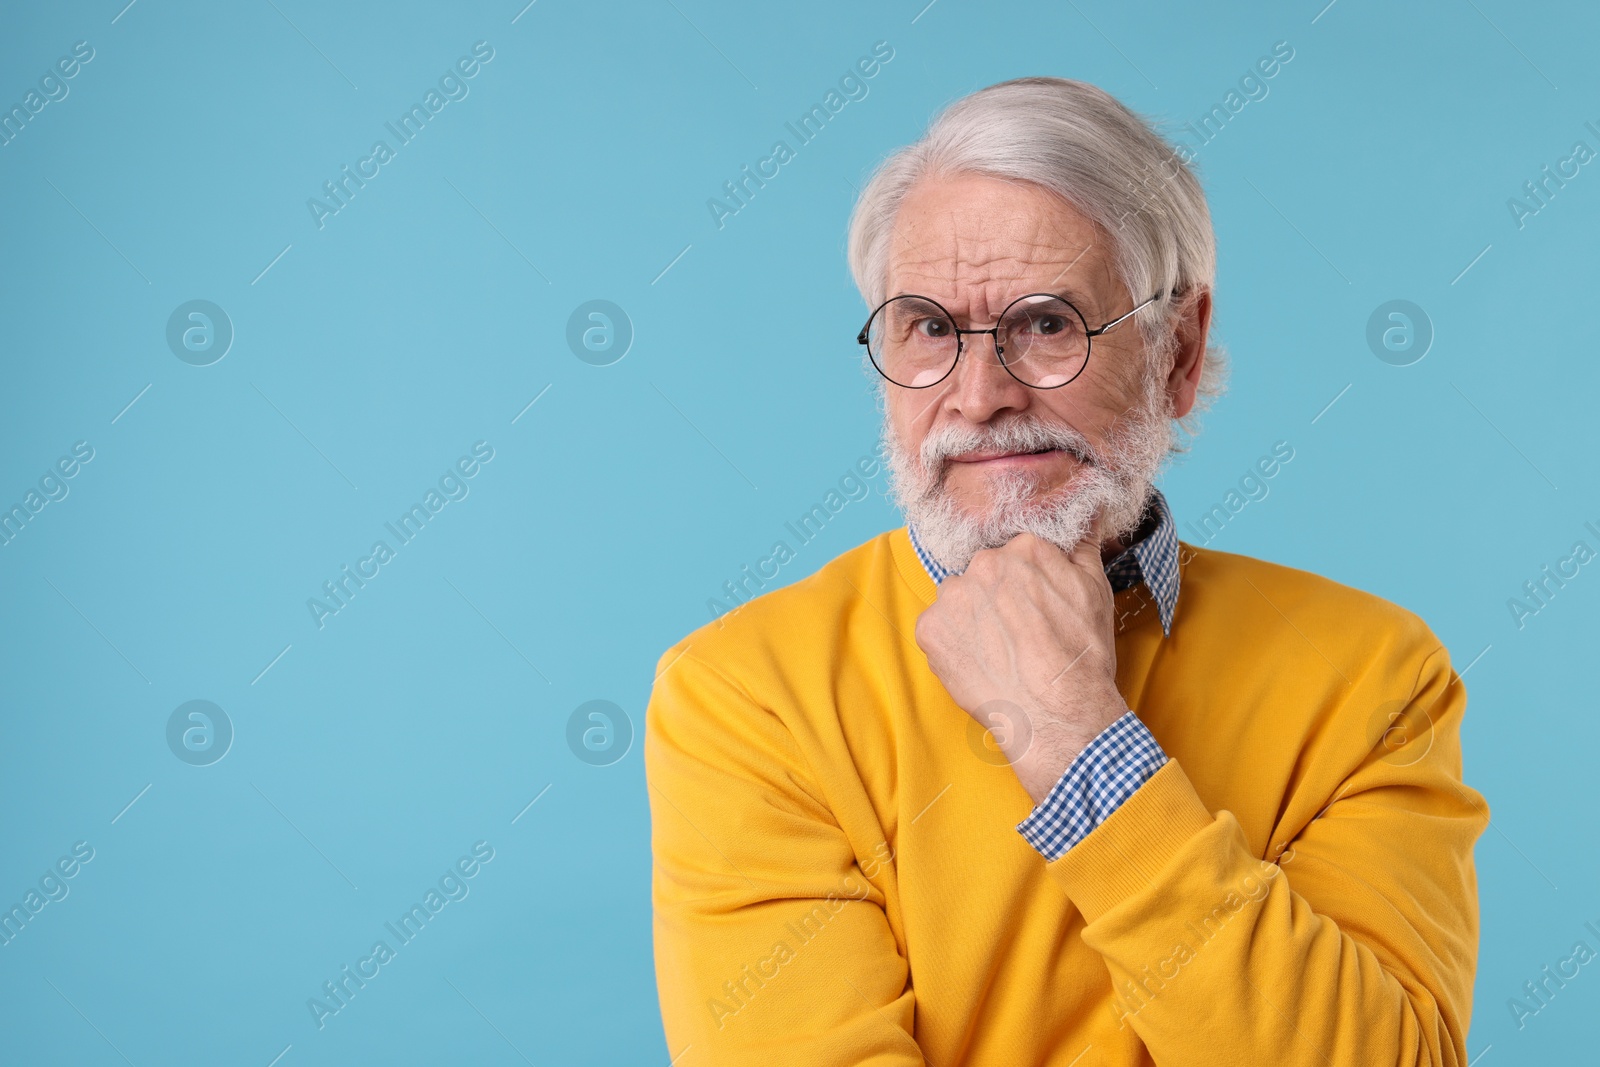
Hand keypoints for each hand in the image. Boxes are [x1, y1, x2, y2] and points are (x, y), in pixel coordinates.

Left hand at [914, 520, 1129, 803]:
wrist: (1059, 714)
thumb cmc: (1082, 656)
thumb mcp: (1095, 591)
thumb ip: (1084, 544)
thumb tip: (1088, 510)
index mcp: (1024, 547)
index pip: (1015, 554)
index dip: (1026, 583)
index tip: (1035, 607)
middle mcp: (983, 563)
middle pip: (983, 573)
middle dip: (996, 597)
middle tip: (1018, 632)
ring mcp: (952, 596)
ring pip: (958, 599)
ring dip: (971, 618)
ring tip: (998, 650)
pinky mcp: (930, 629)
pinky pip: (937, 628)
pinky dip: (952, 643)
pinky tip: (978, 662)